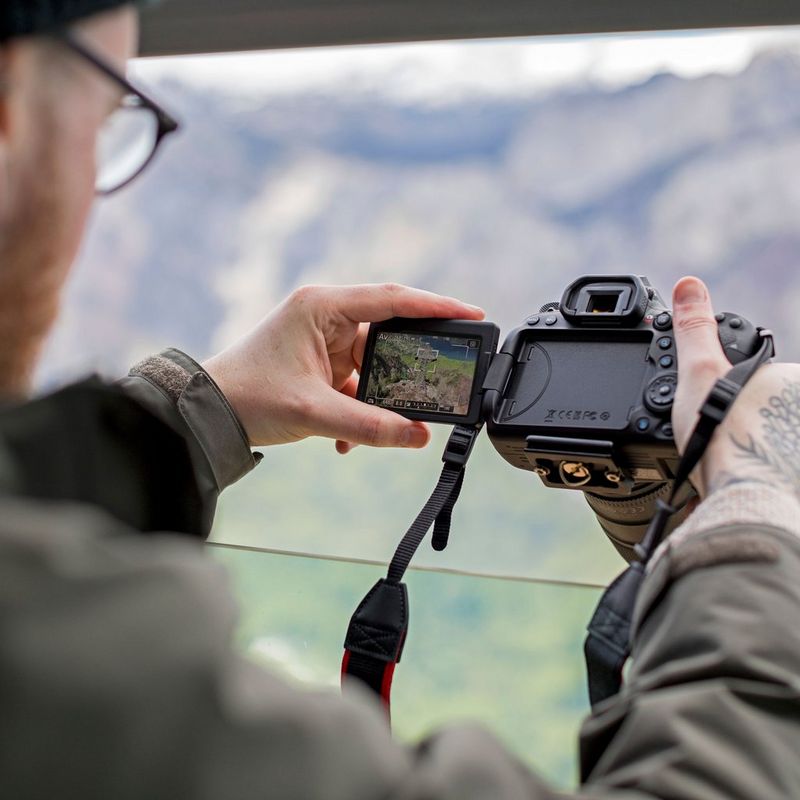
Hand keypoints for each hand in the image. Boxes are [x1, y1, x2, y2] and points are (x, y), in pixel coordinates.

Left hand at [203, 283, 484, 451]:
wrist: (208, 413)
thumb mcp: (313, 412)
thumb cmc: (248, 396)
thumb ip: (369, 426)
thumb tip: (418, 436)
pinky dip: (361, 408)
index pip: (392, 299)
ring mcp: (324, 340)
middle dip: (411, 362)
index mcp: (322, 307)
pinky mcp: (321, 364)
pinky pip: (357, 382)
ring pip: (375, 362)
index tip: (472, 314)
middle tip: (443, 376)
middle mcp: (326, 316)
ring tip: (385, 423)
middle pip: (389, 331)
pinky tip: (349, 437)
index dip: (436, 306)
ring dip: (379, 397)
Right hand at [672, 276, 799, 498]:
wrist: (742, 501)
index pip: (759, 380)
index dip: (730, 394)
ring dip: (749, 451)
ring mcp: (796, 446)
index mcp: (793, 382)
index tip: (714, 412)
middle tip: (717, 441)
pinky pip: (774, 469)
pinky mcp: (795, 478)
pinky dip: (757, 474)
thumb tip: (689, 285)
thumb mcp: (699, 371)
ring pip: (768, 441)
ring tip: (724, 467)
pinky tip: (736, 483)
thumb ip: (694, 328)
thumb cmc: (725, 438)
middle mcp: (799, 409)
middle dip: (743, 424)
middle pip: (765, 412)